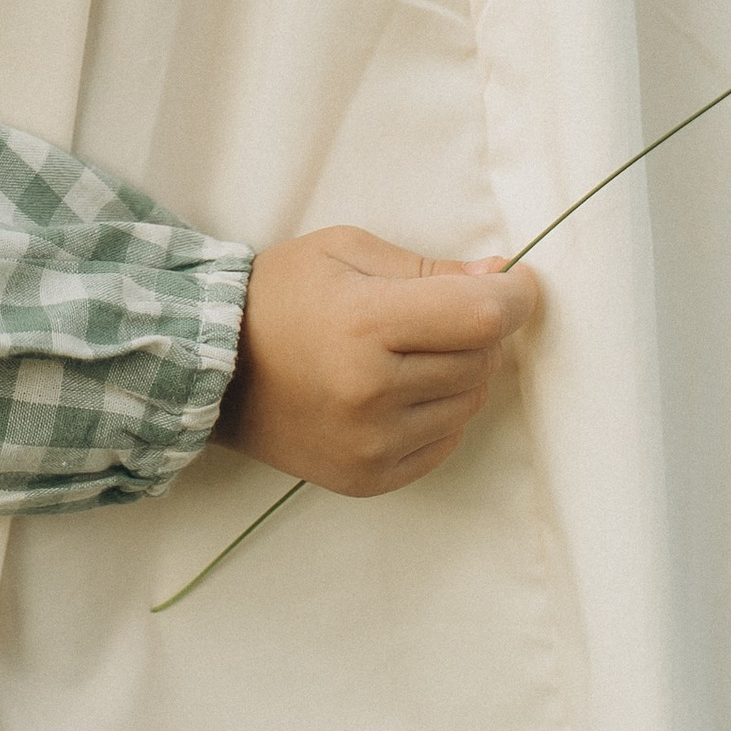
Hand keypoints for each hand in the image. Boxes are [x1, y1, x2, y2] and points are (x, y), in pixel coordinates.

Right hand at [220, 229, 538, 497]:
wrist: (211, 369)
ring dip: (460, 373)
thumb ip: (427, 268)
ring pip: (469, 403)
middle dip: (480, 329)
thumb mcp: (345, 252)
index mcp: (364, 324)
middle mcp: (371, 392)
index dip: (516, 297)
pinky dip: (438, 413)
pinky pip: (444, 442)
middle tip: (445, 312)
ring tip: (412, 352)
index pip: (482, 317)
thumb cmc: (276, 297)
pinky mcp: (368, 478)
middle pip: (482, 361)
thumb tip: (499, 279)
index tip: (518, 283)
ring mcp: (370, 444)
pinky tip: (400, 391)